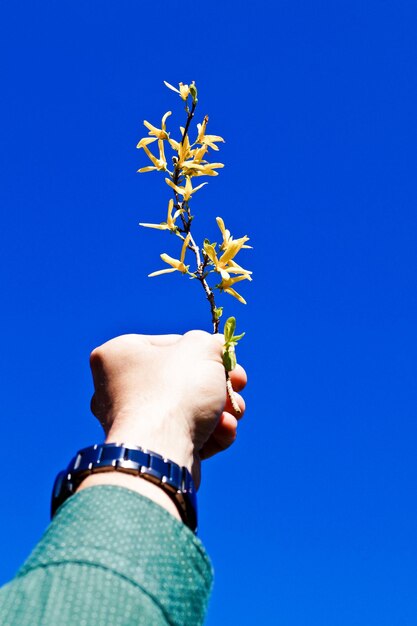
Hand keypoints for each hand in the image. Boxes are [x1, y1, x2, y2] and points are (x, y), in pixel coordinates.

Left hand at [89, 331, 246, 486]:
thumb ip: (211, 342)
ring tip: (235, 413)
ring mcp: (134, 422)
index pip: (171, 344)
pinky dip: (210, 433)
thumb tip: (218, 345)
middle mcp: (117, 387)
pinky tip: (223, 431)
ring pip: (188, 409)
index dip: (206, 351)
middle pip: (182, 379)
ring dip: (220, 409)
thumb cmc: (175, 391)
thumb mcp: (201, 348)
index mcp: (119, 354)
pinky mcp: (152, 451)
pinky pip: (186, 435)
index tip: (229, 360)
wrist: (161, 451)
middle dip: (218, 384)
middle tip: (239, 384)